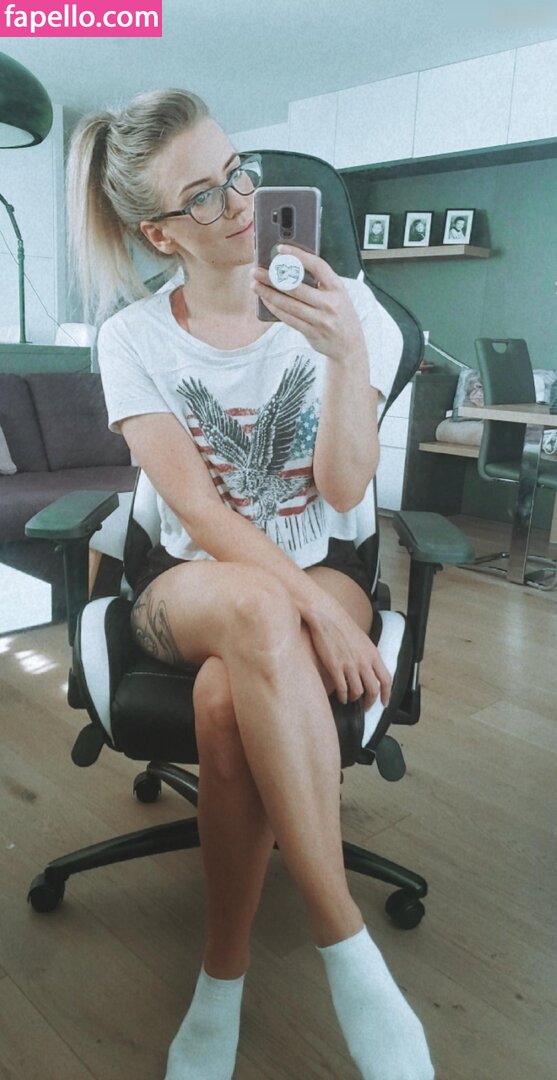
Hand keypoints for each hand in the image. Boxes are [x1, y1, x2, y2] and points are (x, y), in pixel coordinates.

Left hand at [251, 246, 366, 364]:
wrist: (350, 344)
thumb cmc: (340, 314)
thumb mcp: (337, 294)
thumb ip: (319, 282)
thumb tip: (289, 268)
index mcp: (337, 287)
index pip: (317, 265)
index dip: (298, 255)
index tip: (280, 249)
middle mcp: (330, 303)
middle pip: (296, 286)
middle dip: (272, 277)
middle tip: (256, 271)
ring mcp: (321, 319)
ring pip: (289, 304)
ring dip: (268, 294)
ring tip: (255, 285)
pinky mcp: (312, 332)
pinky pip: (288, 318)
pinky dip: (274, 308)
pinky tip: (265, 300)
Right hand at [304, 594, 391, 710]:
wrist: (327, 616)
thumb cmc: (343, 625)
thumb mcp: (363, 640)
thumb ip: (368, 655)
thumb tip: (370, 668)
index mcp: (373, 654)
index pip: (386, 679)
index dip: (387, 694)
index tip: (384, 702)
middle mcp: (364, 661)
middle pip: (373, 689)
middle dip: (370, 702)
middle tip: (366, 706)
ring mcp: (349, 665)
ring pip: (357, 691)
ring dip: (354, 698)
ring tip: (350, 699)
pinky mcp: (335, 667)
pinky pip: (342, 689)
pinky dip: (343, 696)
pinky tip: (341, 697)